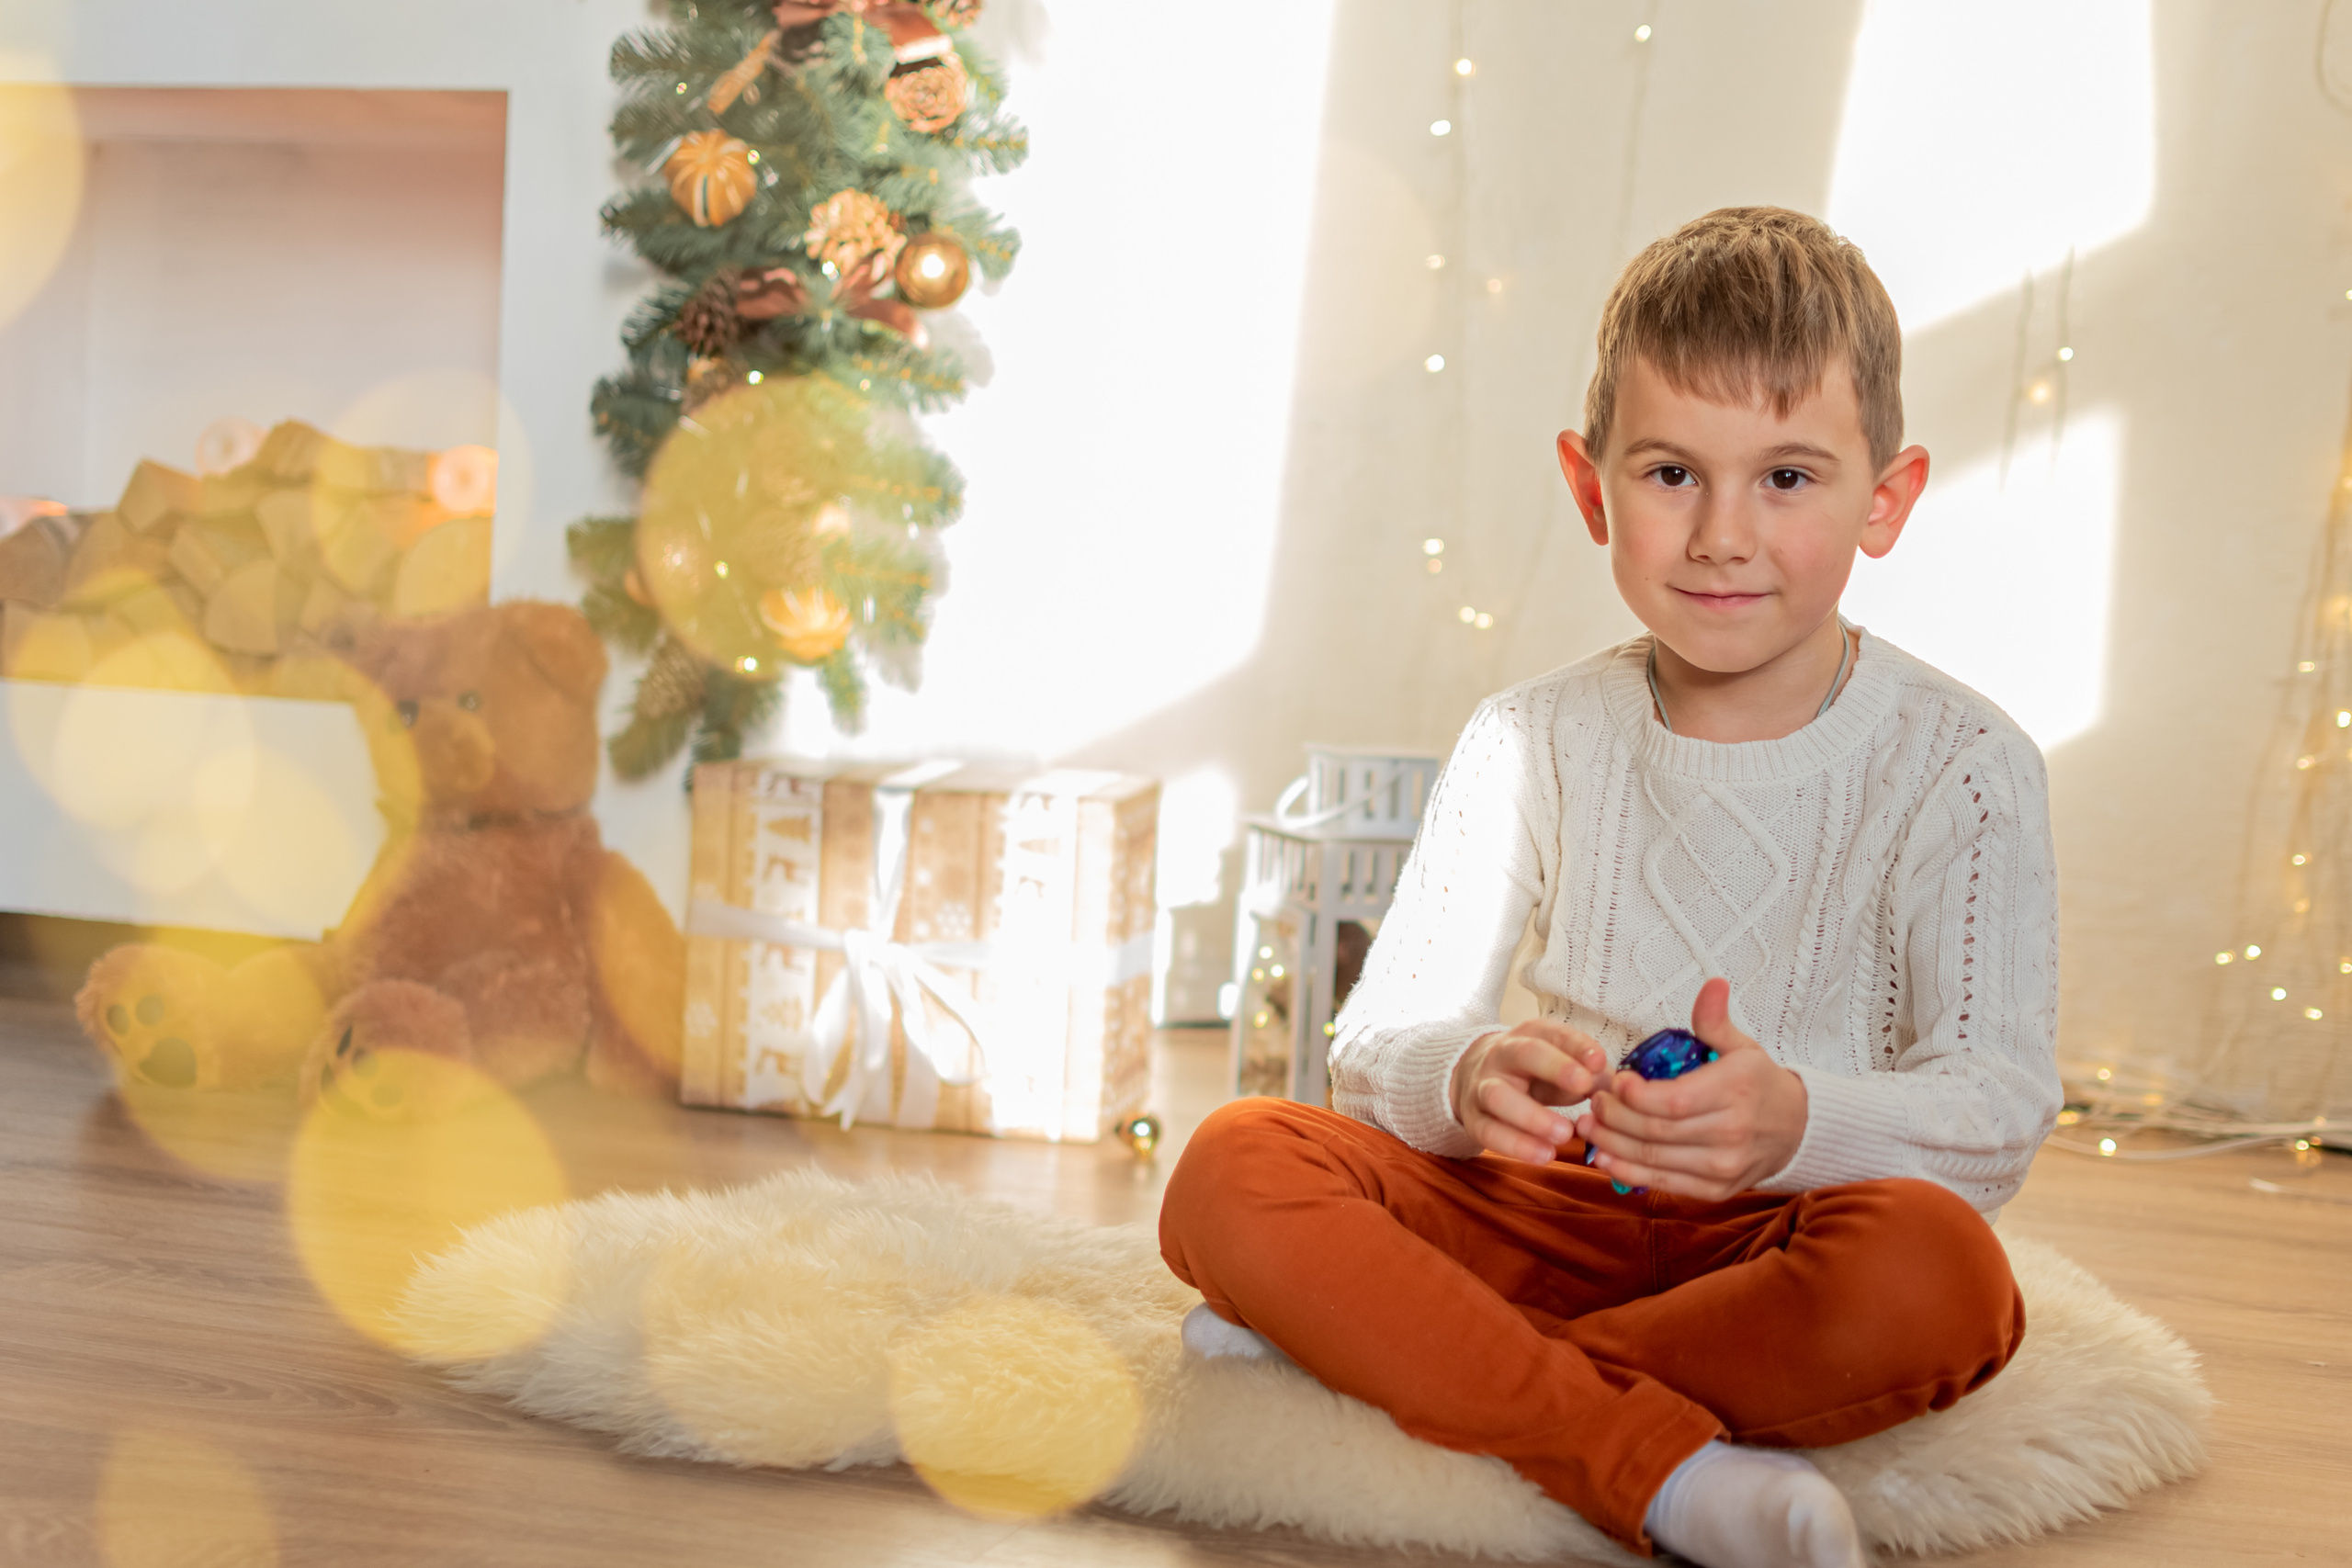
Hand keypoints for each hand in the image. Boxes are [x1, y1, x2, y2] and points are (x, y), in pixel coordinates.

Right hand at [1450, 1021, 1610, 1162]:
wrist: (1474, 1080)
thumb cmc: (1533, 1074)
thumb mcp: (1561, 1067)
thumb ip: (1590, 1076)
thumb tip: (1620, 1089)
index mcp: (1531, 1035)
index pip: (1554, 1033)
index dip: (1576, 1046)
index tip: (1599, 1062)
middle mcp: (1503, 1055)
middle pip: (1524, 1054)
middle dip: (1555, 1067)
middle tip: (1583, 1086)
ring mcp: (1483, 1086)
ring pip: (1499, 1097)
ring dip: (1533, 1116)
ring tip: (1565, 1134)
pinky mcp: (1473, 1119)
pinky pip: (1489, 1132)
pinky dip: (1517, 1146)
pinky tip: (1545, 1155)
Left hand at [1575, 978, 1807, 1200]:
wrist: (1796, 1129)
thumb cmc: (1758, 1084)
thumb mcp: (1742, 1047)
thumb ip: (1715, 1021)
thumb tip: (1713, 983)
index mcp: (1735, 1091)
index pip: (1672, 1100)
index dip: (1634, 1095)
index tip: (1614, 1082)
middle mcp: (1731, 1132)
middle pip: (1656, 1131)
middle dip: (1614, 1117)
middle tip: (1592, 1103)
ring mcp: (1724, 1166)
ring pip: (1654, 1159)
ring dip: (1612, 1145)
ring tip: (1588, 1127)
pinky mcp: (1716, 1189)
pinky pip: (1664, 1184)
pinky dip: (1629, 1172)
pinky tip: (1604, 1157)